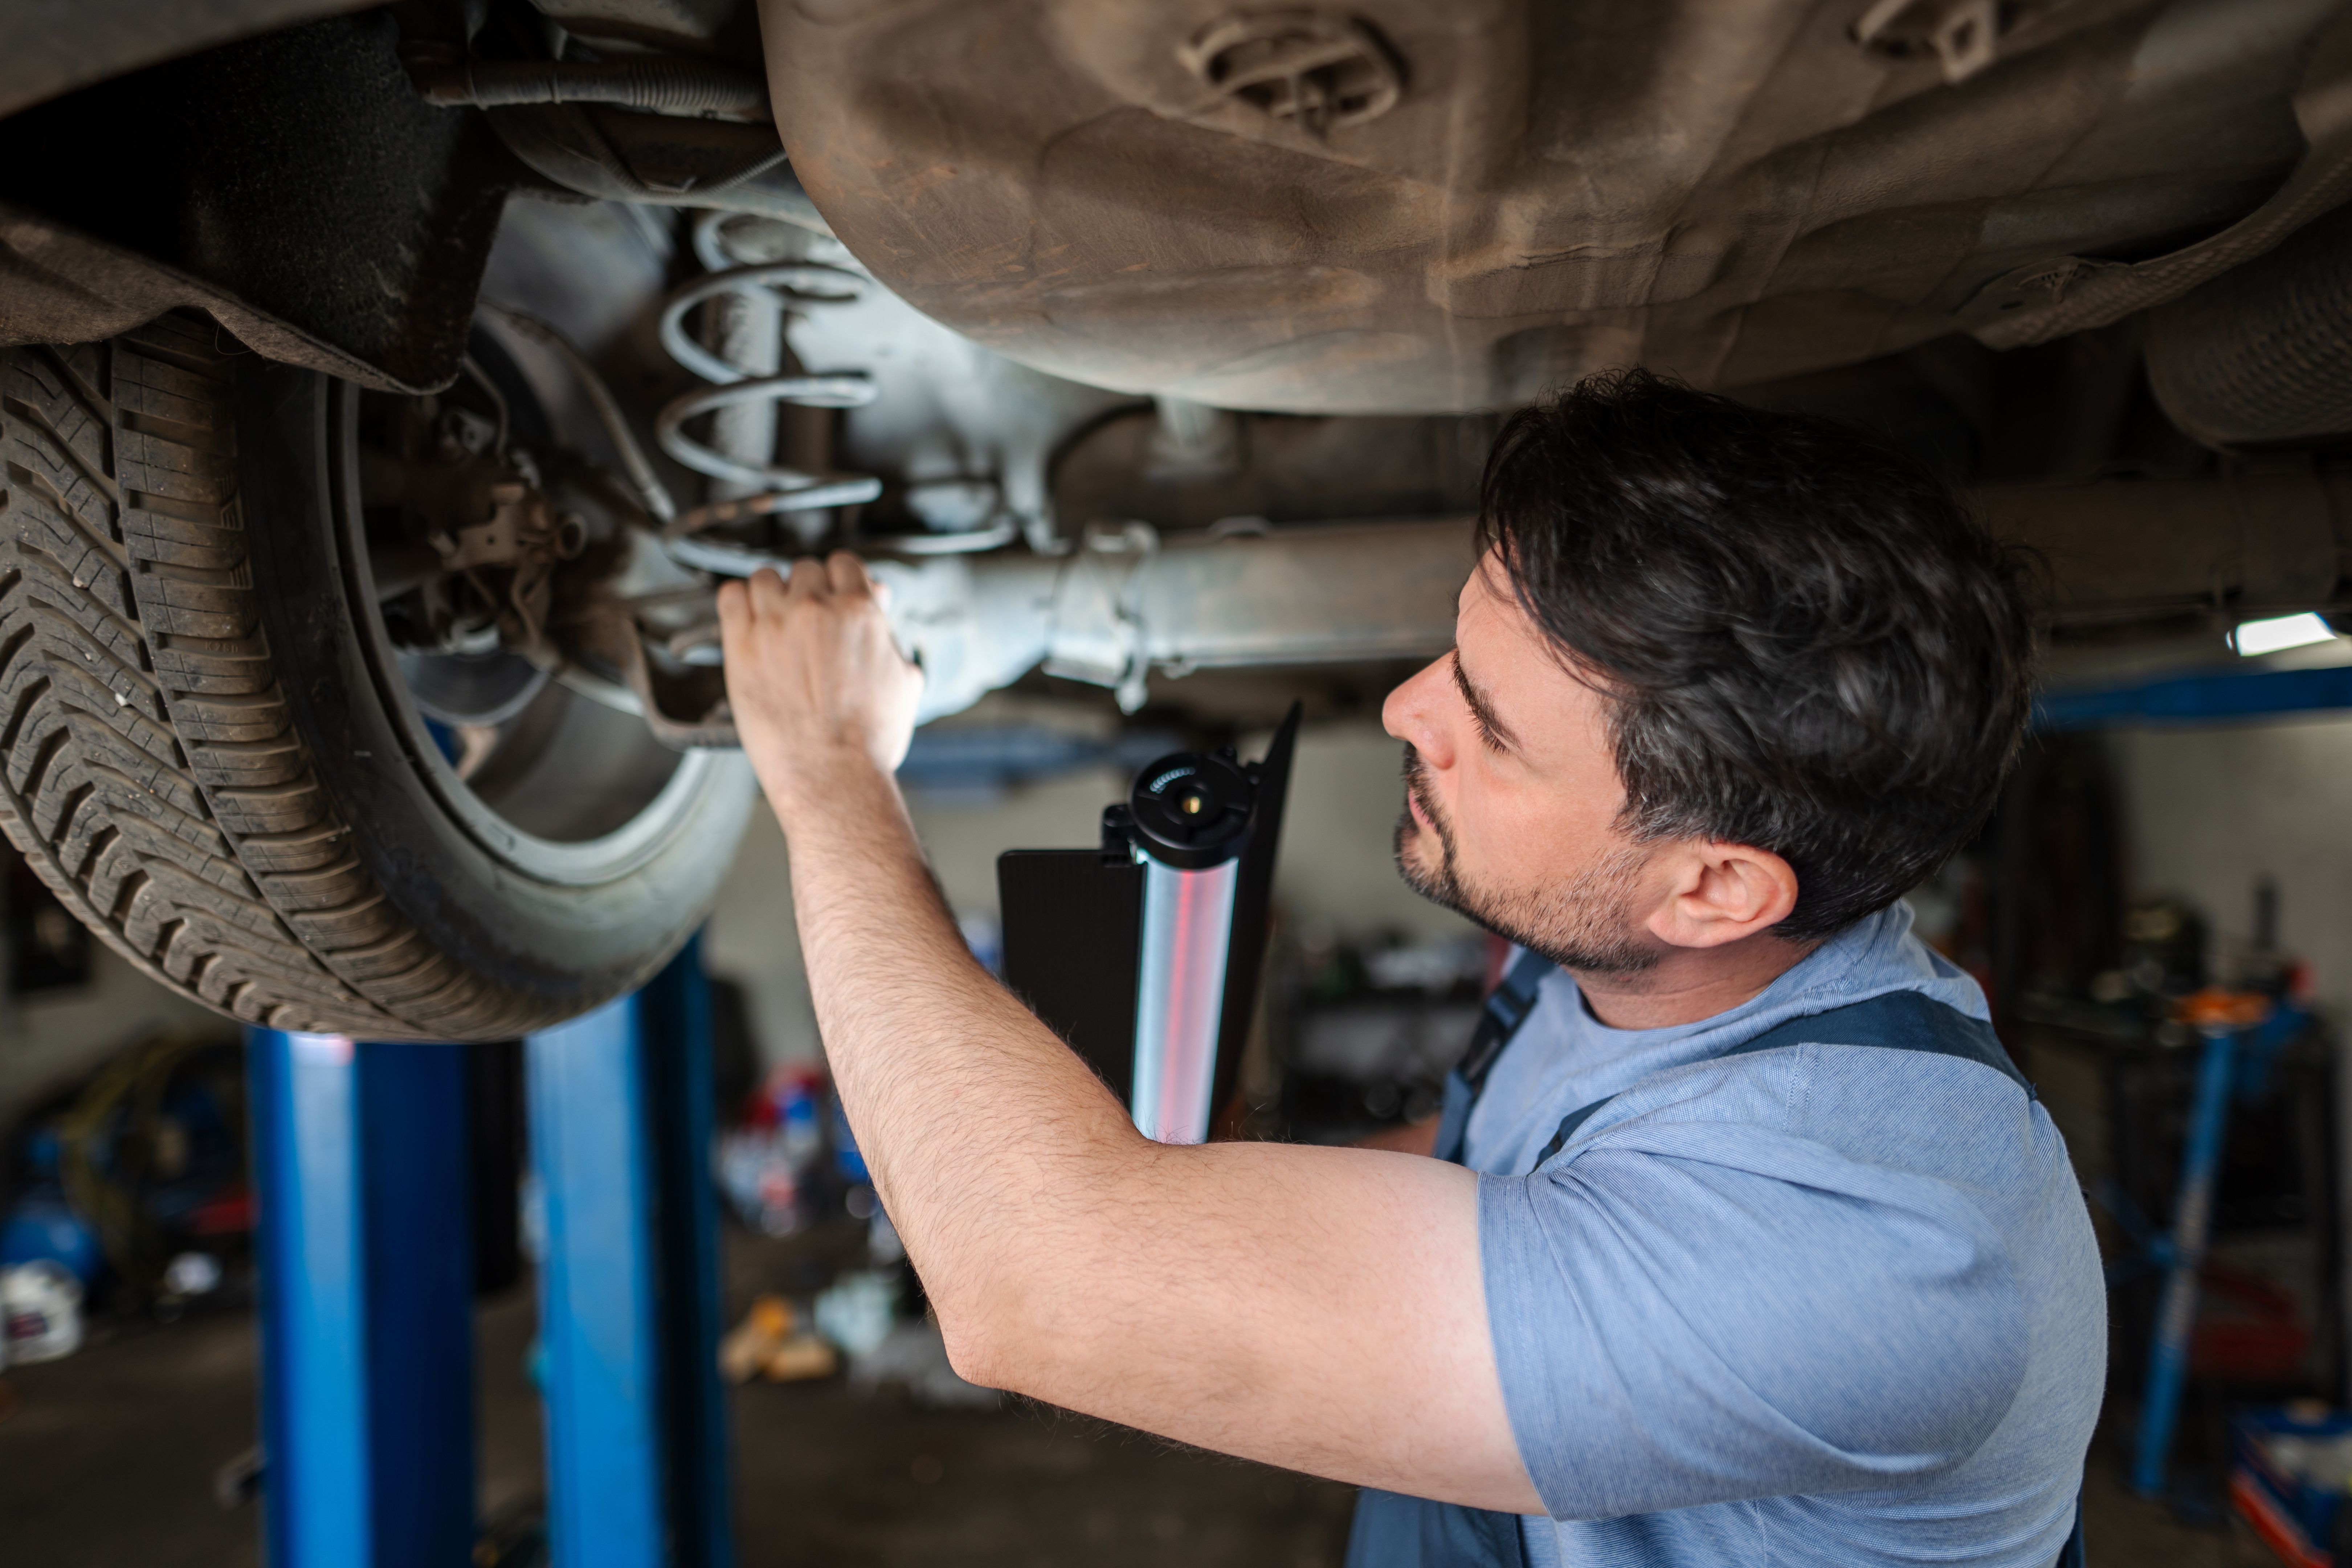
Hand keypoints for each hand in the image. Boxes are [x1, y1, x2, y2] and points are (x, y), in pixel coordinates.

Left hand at [718, 553, 922, 818]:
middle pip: (805, 569)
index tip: (834, 596)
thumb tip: (881, 607)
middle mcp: (815, 609)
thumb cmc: (869, 740)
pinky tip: (746, 619)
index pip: (844, 564)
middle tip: (807, 620)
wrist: (831, 776)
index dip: (840, 580)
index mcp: (860, 611)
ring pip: (765, 577)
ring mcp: (775, 624)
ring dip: (771, 594)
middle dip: (808, 590)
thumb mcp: (903, 681)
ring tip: (775, 621)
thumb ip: (890, 636)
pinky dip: (738, 602)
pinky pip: (730, 596)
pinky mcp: (741, 645)